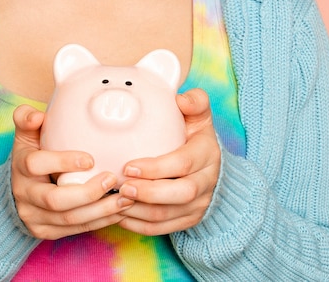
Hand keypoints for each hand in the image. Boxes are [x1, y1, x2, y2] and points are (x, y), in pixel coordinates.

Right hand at [11, 104, 133, 239]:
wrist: (16, 191)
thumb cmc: (30, 155)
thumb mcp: (26, 135)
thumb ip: (27, 119)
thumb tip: (38, 115)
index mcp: (20, 166)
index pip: (36, 164)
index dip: (63, 162)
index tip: (90, 159)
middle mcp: (25, 194)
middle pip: (55, 200)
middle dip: (87, 192)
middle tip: (112, 179)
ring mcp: (34, 217)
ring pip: (69, 219)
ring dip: (100, 210)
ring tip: (125, 198)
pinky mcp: (45, 232)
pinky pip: (75, 230)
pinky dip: (99, 222)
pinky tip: (118, 212)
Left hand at [116, 88, 220, 235]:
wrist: (213, 165)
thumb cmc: (196, 134)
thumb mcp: (199, 115)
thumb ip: (194, 102)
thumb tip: (181, 99)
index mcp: (207, 153)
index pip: (183, 164)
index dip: (156, 168)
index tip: (129, 165)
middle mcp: (207, 182)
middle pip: (180, 194)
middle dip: (147, 193)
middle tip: (121, 187)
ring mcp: (199, 204)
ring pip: (168, 215)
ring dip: (138, 211)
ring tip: (114, 201)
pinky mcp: (188, 220)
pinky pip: (162, 229)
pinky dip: (138, 225)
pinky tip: (119, 215)